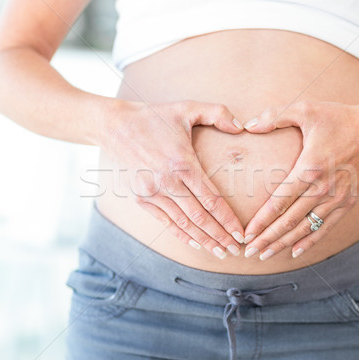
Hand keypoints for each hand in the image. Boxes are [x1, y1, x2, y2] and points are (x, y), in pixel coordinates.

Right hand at [99, 99, 245, 257]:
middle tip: (237, 250)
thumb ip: (219, 113)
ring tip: (221, 252)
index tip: (242, 234)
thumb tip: (242, 127)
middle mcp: (168, 183)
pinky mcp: (141, 199)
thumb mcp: (188, 107)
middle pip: (200, 217)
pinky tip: (197, 244)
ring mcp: (152, 193)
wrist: (115, 126)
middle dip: (221, 236)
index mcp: (183, 164)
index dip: (228, 220)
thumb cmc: (156, 116)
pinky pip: (165, 223)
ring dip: (204, 240)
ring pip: (184, 224)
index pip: (212, 200)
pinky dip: (182, 235)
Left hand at [241, 101, 358, 259]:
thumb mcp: (306, 109)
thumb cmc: (338, 118)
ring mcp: (337, 198)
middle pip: (289, 221)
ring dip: (283, 244)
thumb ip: (274, 116)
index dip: (261, 221)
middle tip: (248, 251)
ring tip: (264, 255)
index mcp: (309, 168)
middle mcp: (323, 188)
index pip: (279, 202)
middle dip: (266, 239)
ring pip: (305, 228)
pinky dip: (309, 241)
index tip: (245, 234)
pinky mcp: (348, 203)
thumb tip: (247, 125)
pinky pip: (326, 227)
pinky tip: (294, 252)